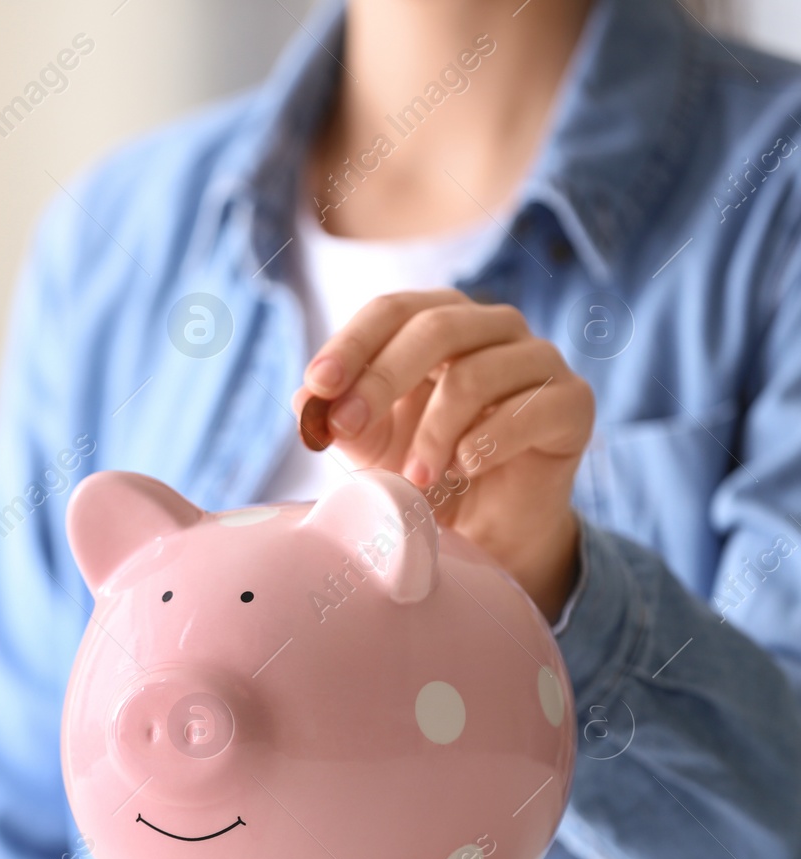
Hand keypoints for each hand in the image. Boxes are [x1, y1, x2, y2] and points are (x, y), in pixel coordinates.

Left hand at [292, 289, 594, 620]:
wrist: (485, 528)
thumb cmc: (423, 468)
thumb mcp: (366, 441)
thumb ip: (336, 412)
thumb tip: (307, 396)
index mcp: (440, 319)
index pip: (392, 309)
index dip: (352, 343)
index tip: (318, 385)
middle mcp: (494, 327)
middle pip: (436, 328)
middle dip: (381, 378)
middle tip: (347, 427)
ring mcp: (539, 360)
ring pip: (475, 375)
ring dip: (432, 432)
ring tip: (414, 478)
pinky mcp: (573, 403)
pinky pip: (527, 411)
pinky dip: (483, 446)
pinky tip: (463, 471)